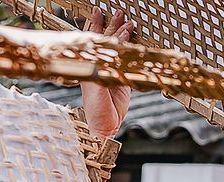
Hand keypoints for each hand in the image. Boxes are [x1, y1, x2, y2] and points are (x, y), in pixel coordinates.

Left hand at [80, 8, 132, 137]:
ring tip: (128, 23)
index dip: (103, 28)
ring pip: (117, 48)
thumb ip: (100, 70)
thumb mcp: (94, 88)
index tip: (106, 15)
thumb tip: (106, 53)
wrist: (103, 126)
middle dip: (113, 26)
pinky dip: (129, 50)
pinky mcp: (121, 80)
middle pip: (107, 41)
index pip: (98, 41)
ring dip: (121, 35)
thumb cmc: (95, 111)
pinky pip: (126, 61)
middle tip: (120, 13)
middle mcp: (100, 66)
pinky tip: (132, 43)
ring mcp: (111, 72)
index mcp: (91, 65)